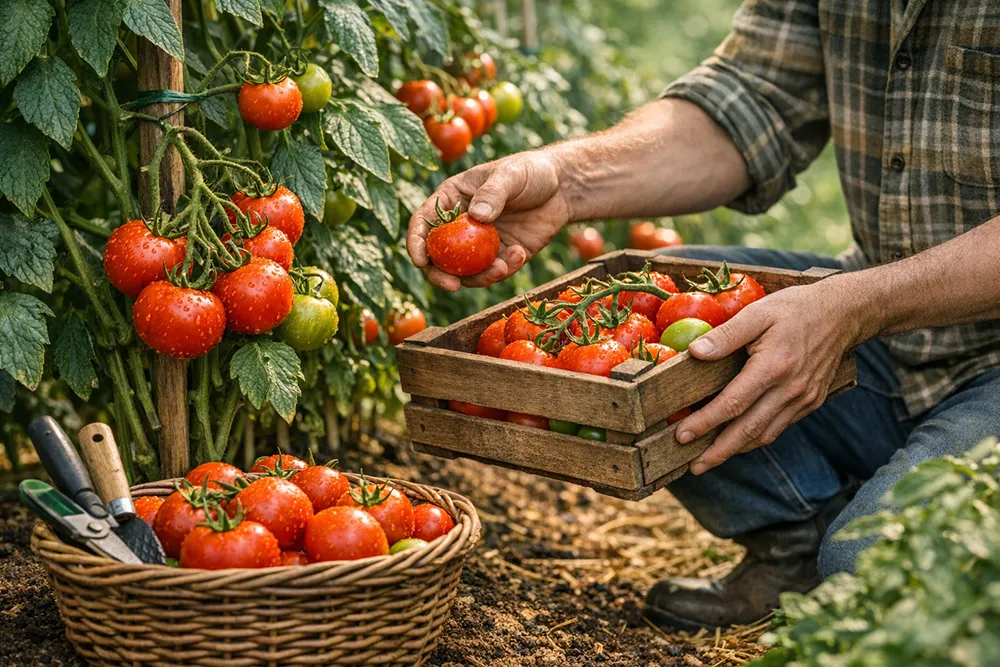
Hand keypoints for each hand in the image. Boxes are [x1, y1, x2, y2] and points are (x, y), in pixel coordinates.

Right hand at [406, 150, 571, 290]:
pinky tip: (520, 255)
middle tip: (453, 285)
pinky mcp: (501, 257)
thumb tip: (476, 217)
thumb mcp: (511, 174)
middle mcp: (460, 225)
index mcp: (452, 199)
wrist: (563, 189)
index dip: (416, 242)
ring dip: (479, 277)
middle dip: (441, 275)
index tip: (420, 260)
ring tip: (502, 266)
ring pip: (465, 272)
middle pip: (438, 256)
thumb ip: (493, 193)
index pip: (423, 222)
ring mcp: (479, 244)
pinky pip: (494, 273)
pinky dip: (504, 271)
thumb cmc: (531, 171)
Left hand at [674, 277, 866, 474]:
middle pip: (748, 430)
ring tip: (710, 458)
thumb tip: (695, 352)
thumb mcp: (759, 312)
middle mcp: (790, 389)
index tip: (682, 436)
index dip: (705, 423)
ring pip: (765, 434)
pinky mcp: (811, 401)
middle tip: (694, 467)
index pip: (733, 404)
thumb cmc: (796, 308)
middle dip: (718, 452)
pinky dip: (757, 437)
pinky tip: (740, 440)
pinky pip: (780, 427)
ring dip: (737, 450)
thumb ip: (726, 334)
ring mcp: (803, 398)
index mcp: (773, 367)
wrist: (845, 313)